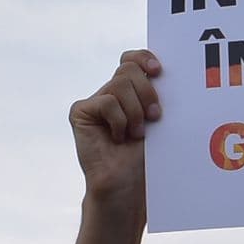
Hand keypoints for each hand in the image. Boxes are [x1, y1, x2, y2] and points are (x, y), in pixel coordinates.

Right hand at [69, 50, 161, 207]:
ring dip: (135, 111)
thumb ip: (155, 94)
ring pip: (119, 84)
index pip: (132, 59)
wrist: (128, 185)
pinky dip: (119, 120)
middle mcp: (111, 92)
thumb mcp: (157, 120)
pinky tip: (118, 138)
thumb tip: (162, 71)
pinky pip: (106, 102)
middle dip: (147, 91)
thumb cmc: (146, 157)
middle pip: (129, 69)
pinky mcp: (81, 112)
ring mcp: (95, 102)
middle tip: (155, 116)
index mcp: (131, 91)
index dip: (144, 58)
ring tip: (136, 134)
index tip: (159, 71)